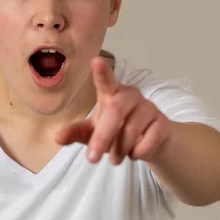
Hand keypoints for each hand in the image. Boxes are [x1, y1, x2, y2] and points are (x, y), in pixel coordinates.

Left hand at [55, 56, 174, 164]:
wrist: (152, 143)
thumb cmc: (118, 131)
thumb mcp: (95, 132)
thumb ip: (77, 132)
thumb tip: (57, 137)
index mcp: (112, 93)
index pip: (106, 80)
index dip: (102, 71)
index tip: (96, 60)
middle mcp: (131, 95)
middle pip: (115, 112)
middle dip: (102, 137)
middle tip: (92, 159)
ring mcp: (149, 108)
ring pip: (130, 132)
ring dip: (119, 151)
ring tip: (115, 158)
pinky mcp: (162, 123)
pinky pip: (146, 143)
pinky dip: (136, 154)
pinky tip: (135, 153)